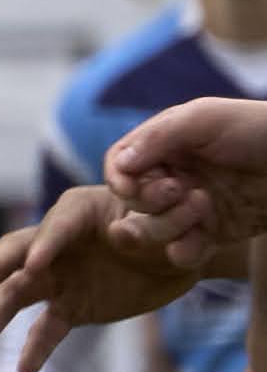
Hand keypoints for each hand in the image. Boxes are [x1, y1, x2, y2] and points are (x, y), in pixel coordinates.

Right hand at [0, 183, 197, 371]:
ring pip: (22, 291)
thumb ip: (146, 227)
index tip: (34, 265)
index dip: (46, 244)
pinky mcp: (70, 307)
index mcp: (81, 211)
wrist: (182, 254)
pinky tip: (25, 370)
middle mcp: (59, 243)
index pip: (57, 224)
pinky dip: (35, 349)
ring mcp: (60, 277)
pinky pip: (47, 329)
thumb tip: (120, 236)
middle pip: (20, 253)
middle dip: (0, 266)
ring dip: (2, 309)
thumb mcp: (168, 219)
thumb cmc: (175, 224)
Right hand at [105, 94, 266, 263]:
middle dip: (148, 202)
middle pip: (131, 202)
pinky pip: (182, 253)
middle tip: (179, 190)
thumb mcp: (204, 119)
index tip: (130, 186)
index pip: (121, 165)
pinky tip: (198, 242)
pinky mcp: (212, 234)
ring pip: (151, 231)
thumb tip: (121, 166)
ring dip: (166, 225)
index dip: (119, 178)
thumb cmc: (260, 129)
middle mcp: (174, 177)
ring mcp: (192, 208)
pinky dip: (183, 252)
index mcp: (167, 145)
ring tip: (202, 208)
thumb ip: (158, 137)